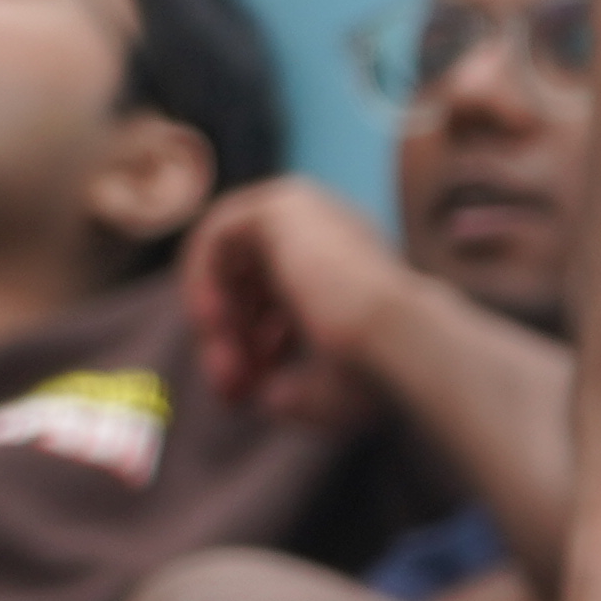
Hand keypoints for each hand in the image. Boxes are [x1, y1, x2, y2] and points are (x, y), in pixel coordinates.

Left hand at [176, 175, 401, 417]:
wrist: (397, 341)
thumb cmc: (376, 375)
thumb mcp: (329, 393)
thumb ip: (295, 392)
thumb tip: (268, 397)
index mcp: (353, 271)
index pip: (282, 299)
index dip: (256, 347)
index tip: (249, 393)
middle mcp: (334, 235)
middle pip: (251, 278)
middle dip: (232, 337)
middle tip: (228, 386)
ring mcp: (311, 210)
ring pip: (230, 257)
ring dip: (216, 314)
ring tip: (225, 360)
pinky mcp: (284, 203)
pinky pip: (216, 231)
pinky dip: (203, 279)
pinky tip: (215, 322)